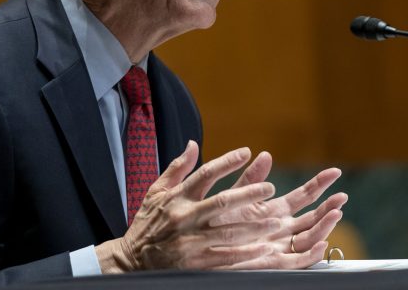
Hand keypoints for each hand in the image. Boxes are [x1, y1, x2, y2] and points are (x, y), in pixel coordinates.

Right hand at [95, 141, 281, 271]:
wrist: (131, 260)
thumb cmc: (147, 222)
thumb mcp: (156, 191)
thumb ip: (177, 168)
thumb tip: (193, 143)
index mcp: (177, 196)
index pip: (205, 173)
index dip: (227, 161)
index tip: (247, 152)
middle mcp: (184, 216)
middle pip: (222, 201)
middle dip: (249, 193)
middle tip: (270, 187)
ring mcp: (190, 241)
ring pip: (229, 231)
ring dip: (255, 226)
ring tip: (276, 220)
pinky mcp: (194, 263)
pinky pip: (226, 257)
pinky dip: (247, 253)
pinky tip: (264, 248)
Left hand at [211, 151, 347, 268]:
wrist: (200, 246)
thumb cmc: (215, 221)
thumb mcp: (235, 196)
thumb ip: (251, 179)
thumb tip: (266, 154)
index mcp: (274, 210)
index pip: (303, 196)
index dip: (319, 184)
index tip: (335, 172)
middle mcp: (281, 228)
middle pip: (312, 217)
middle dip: (328, 206)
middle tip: (343, 195)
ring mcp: (279, 245)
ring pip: (309, 237)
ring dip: (324, 226)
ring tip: (336, 212)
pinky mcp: (272, 263)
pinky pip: (296, 261)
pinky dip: (311, 254)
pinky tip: (321, 243)